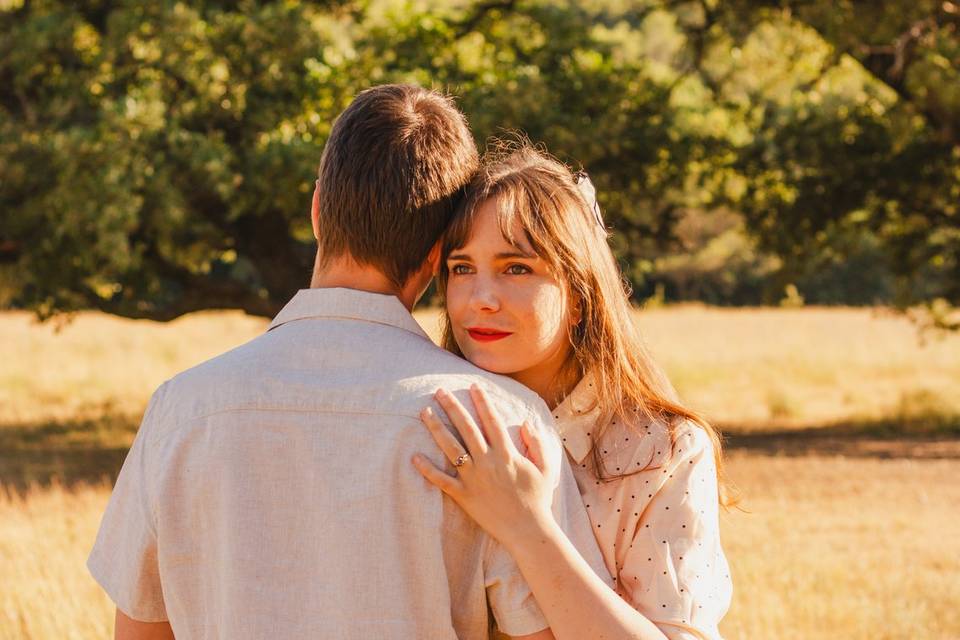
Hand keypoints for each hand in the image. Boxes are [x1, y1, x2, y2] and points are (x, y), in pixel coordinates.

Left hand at [412, 385, 560, 548]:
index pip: (492, 421)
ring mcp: (474, 479)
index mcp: (507, 454)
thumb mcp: (545, 468)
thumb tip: (526, 423)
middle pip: (466, 428)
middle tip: (439, 391)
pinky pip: (442, 481)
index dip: (482, 401)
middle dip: (452, 407)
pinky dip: (427, 470)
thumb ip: (536, 443)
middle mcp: (488, 462)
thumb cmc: (538, 499)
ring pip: (451, 448)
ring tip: (424, 413)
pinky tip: (414, 457)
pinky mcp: (464, 496)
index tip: (473, 385)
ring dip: (436, 429)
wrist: (528, 530)